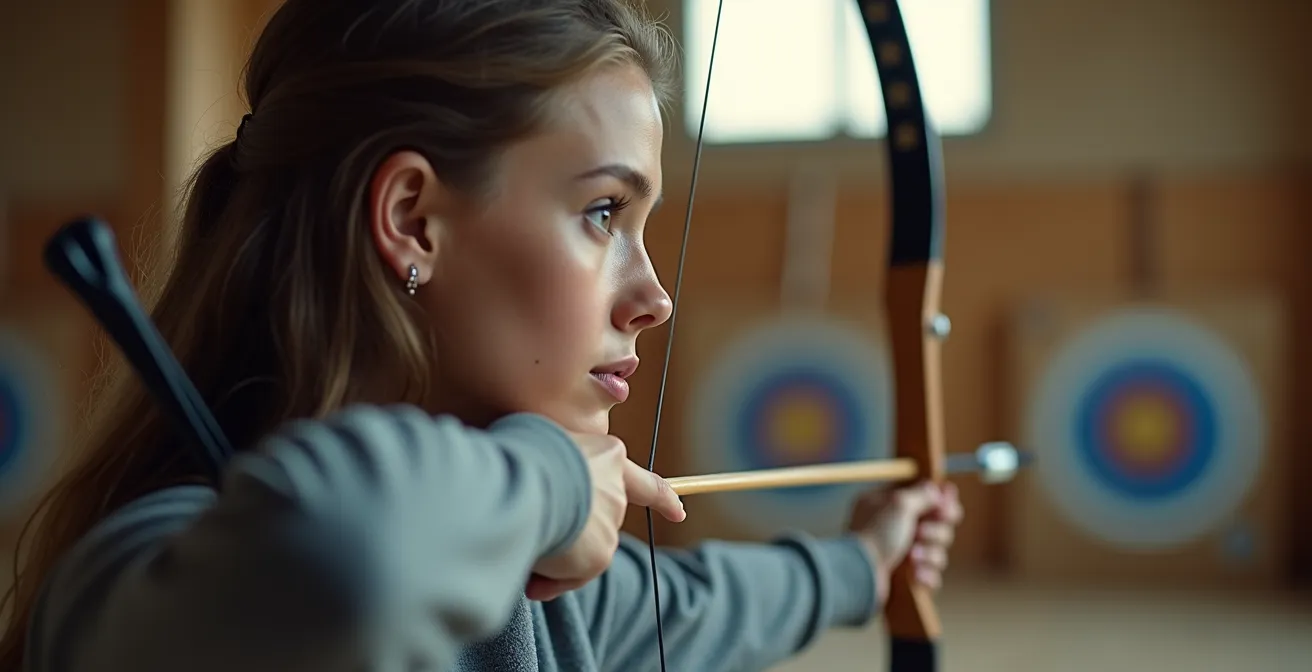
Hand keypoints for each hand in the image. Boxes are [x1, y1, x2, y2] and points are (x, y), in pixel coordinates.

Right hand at [526, 432, 684, 600]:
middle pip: (597, 520)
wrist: (525, 481)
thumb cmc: (523, 454)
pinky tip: (530, 564)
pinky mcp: (599, 555)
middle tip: (536, 527)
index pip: (646, 483)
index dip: (664, 499)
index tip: (679, 512)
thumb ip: (558, 465)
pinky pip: (570, 575)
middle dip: (572, 531)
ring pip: (579, 549)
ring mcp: (611, 525)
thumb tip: (547, 502)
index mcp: (607, 456)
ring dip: (554, 552)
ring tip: (524, 536)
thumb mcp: (545, 442)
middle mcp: (617, 492)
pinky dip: (550, 578)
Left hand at [847, 481, 963, 601]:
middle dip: (935, 531)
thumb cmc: (876, 534)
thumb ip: (921, 494)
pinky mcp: (907, 576)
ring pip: (938, 550)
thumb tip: (934, 489)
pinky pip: (932, 573)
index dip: (941, 500)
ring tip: (911, 556)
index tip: (947, 502)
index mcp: (891, 505)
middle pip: (939, 524)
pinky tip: (915, 574)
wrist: (859, 574)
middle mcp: (897, 526)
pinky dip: (926, 574)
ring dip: (929, 553)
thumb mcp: (898, 504)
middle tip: (920, 533)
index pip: (925, 497)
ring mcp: (902, 551)